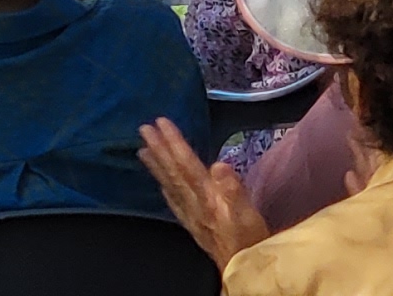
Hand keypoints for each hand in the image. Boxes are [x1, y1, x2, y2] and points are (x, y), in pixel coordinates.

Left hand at [139, 118, 269, 267]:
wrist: (243, 269)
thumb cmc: (249, 240)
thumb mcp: (247, 212)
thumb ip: (233, 189)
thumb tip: (219, 164)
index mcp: (208, 196)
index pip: (186, 164)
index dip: (173, 142)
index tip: (161, 123)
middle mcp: (195, 204)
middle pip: (174, 172)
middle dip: (159, 149)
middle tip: (144, 129)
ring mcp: (192, 216)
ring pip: (170, 185)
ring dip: (157, 165)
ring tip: (143, 150)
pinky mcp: (194, 225)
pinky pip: (175, 202)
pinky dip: (166, 188)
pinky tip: (161, 184)